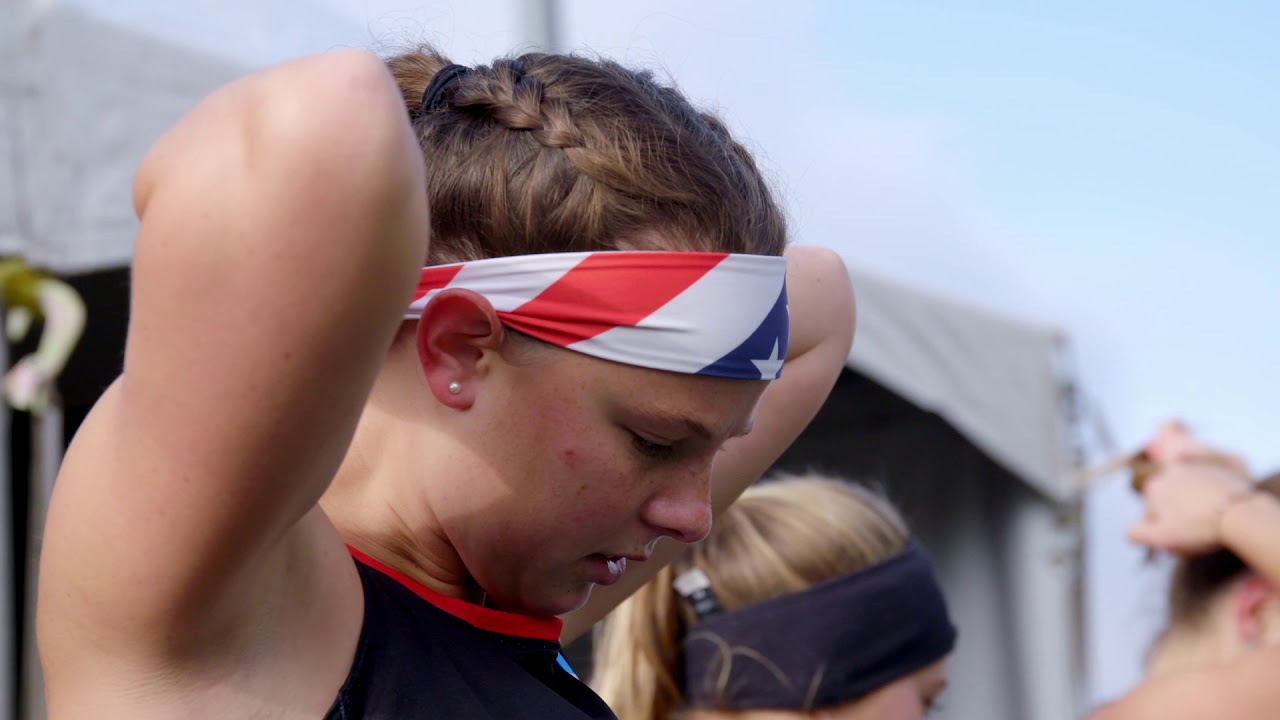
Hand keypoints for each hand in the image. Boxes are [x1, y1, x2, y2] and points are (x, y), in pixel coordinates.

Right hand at [1127, 421, 1252, 555]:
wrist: (1240, 513)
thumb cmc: (1197, 527)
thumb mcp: (1159, 538)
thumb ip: (1136, 534)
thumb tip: (1130, 532)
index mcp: (1154, 488)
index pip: (1150, 512)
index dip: (1160, 528)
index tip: (1175, 539)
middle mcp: (1171, 472)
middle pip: (1169, 498)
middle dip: (1176, 513)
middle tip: (1192, 532)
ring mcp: (1196, 467)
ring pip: (1189, 489)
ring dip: (1193, 502)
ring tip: (1208, 521)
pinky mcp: (1218, 468)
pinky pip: (1209, 482)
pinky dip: (1211, 493)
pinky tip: (1220, 508)